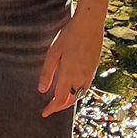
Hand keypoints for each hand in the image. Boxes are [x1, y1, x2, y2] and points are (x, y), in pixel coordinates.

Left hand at [38, 0, 107, 117]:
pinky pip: (86, 86)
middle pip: (71, 100)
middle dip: (60, 107)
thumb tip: (42, 90)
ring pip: (80, 94)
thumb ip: (48, 72)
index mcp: (69, 75)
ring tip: (60, 101)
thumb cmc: (69, 35)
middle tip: (50, 108)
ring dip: (70, 100)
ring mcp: (90, 73)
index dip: (52, 108)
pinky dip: (78, 92)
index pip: (60, 99)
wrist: (89, 24)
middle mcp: (81, 78)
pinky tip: (73, 88)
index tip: (44, 113)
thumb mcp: (53, 53)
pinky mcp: (94, 68)